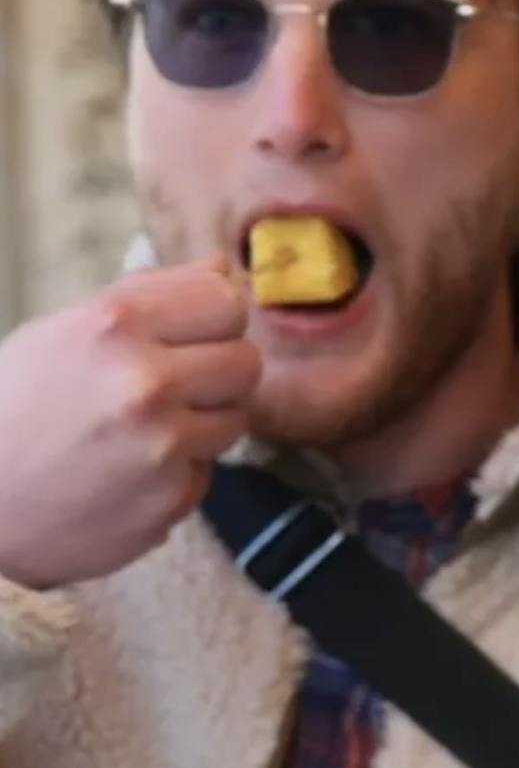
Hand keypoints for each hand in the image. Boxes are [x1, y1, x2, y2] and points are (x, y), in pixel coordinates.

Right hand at [0, 261, 260, 589]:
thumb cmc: (13, 409)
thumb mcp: (62, 332)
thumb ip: (148, 297)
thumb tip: (223, 269)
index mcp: (114, 324)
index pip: (225, 302)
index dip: (215, 320)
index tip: (195, 335)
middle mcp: (144, 382)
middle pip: (246, 362)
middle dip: (217, 374)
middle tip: (173, 388)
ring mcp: (161, 445)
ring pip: (236, 418)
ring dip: (203, 425)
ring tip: (142, 432)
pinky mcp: (170, 498)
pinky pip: (207, 472)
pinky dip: (177, 473)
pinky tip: (127, 474)